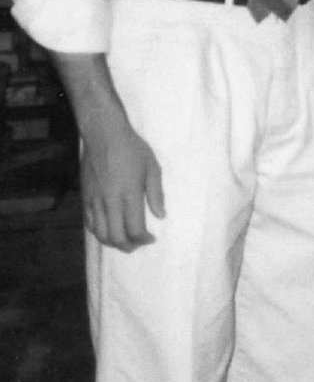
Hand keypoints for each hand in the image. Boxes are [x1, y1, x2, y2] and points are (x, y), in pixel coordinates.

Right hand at [78, 110, 163, 251]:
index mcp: (129, 194)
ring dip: (113, 243)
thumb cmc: (132, 149)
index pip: (134, 229)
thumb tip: (161, 215)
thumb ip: (156, 193)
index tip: (151, 239)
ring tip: (126, 240)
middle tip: (139, 244)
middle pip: (115, 237)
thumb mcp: (152, 167)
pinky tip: (110, 229)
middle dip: (129, 246)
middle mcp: (109, 201)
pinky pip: (90, 223)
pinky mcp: (84, 198)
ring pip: (100, 234)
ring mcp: (94, 201)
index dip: (143, 239)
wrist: (104, 135)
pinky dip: (100, 232)